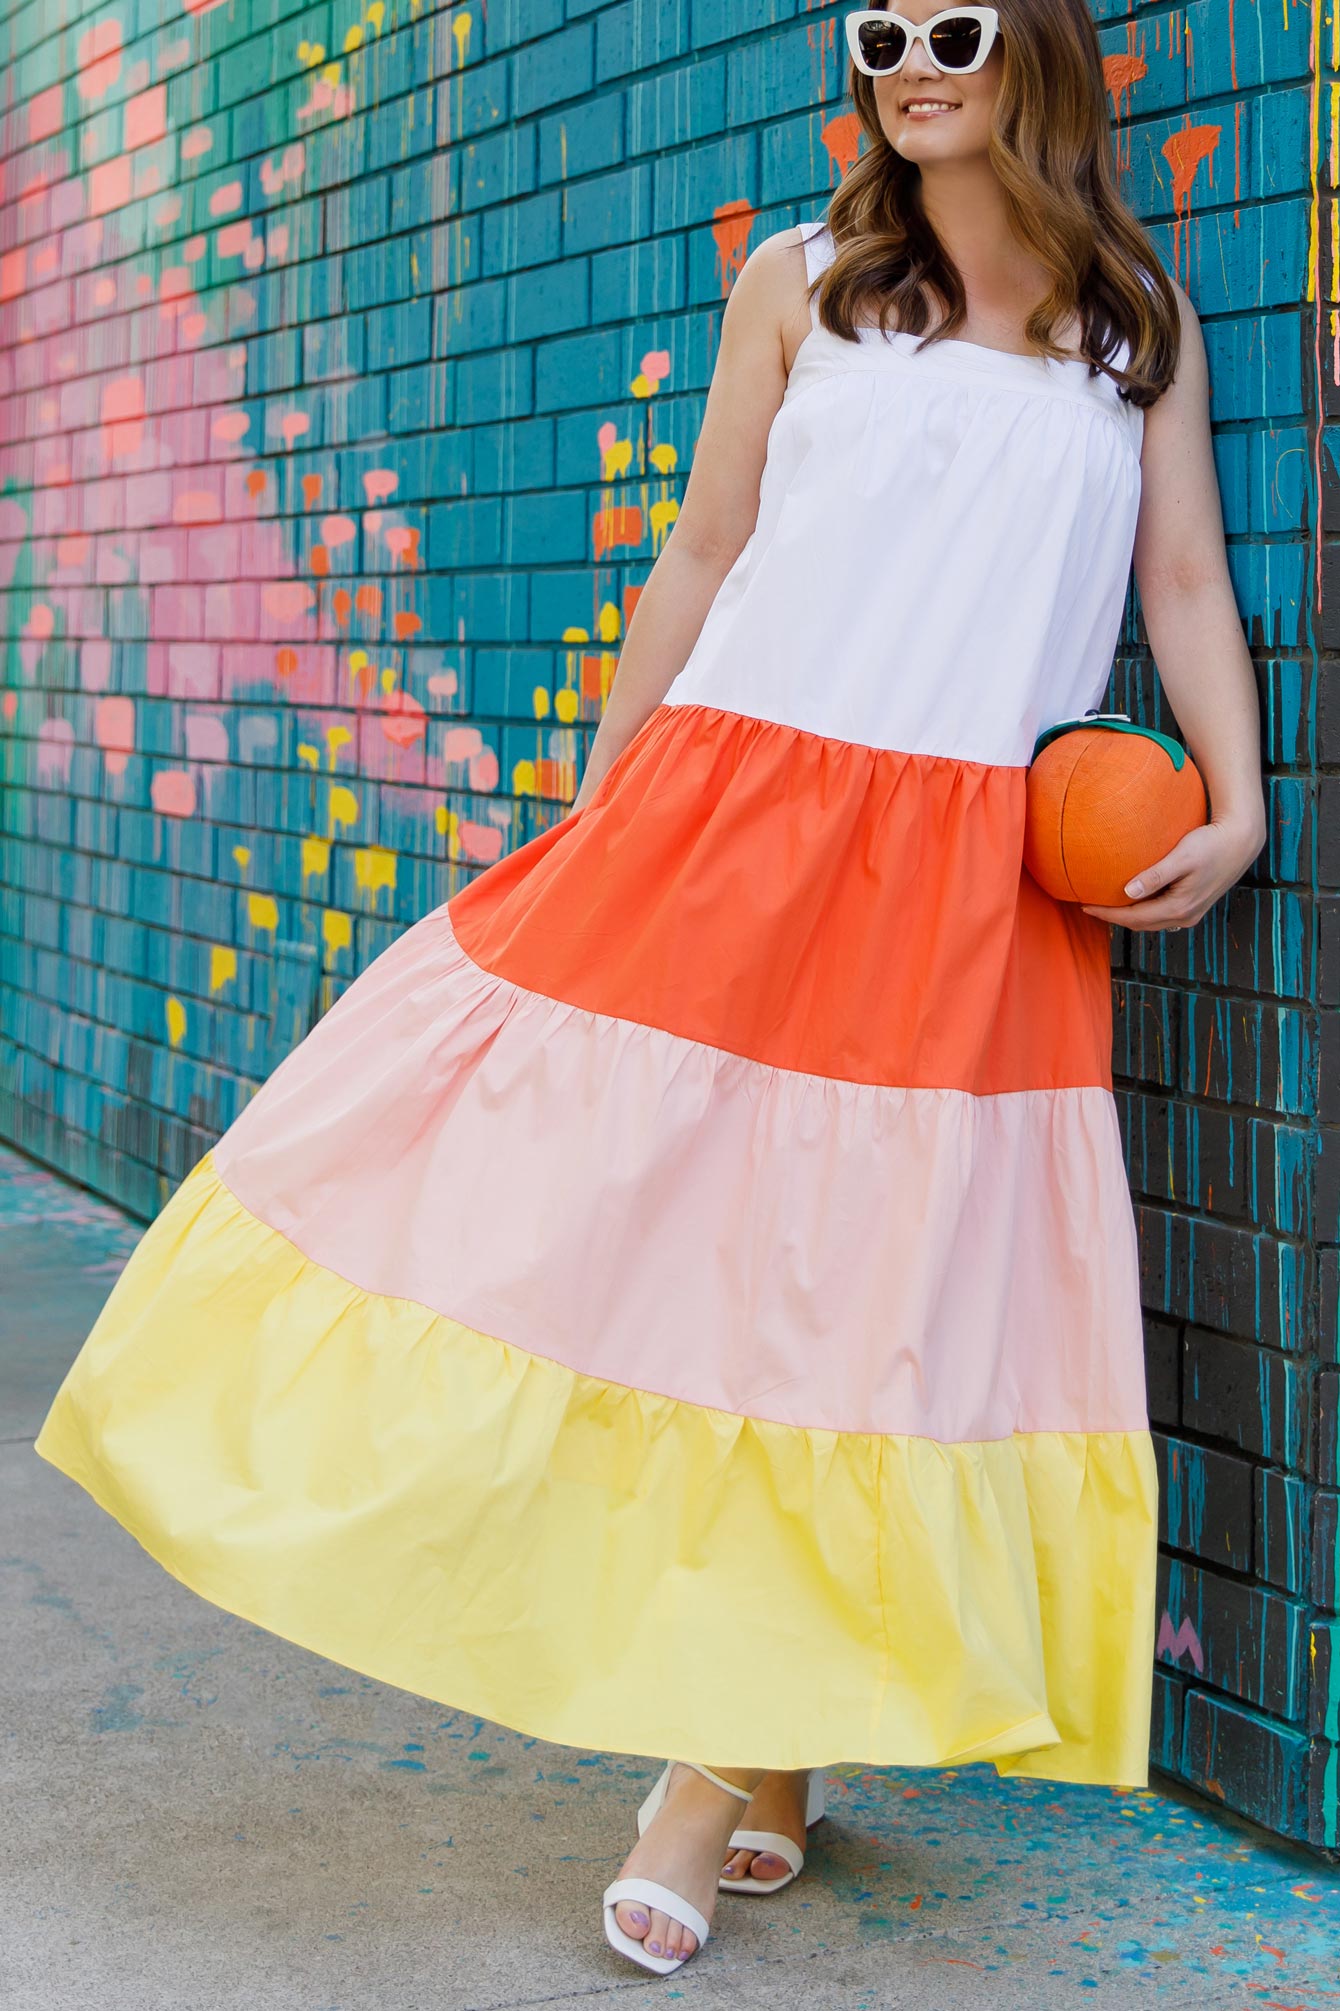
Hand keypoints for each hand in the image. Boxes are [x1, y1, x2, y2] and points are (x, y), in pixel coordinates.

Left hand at [1080, 815, 1265, 931]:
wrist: (1241, 841)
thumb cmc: (1211, 843)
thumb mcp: (1182, 857)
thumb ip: (1155, 875)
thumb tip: (1128, 893)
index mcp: (1179, 907)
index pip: (1133, 918)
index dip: (1107, 914)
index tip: (1085, 905)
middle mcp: (1185, 917)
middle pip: (1140, 924)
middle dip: (1114, 918)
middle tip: (1090, 906)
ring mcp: (1191, 914)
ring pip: (1151, 922)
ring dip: (1128, 916)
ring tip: (1106, 905)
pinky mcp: (1195, 906)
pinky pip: (1161, 915)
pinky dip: (1143, 911)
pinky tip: (1133, 900)